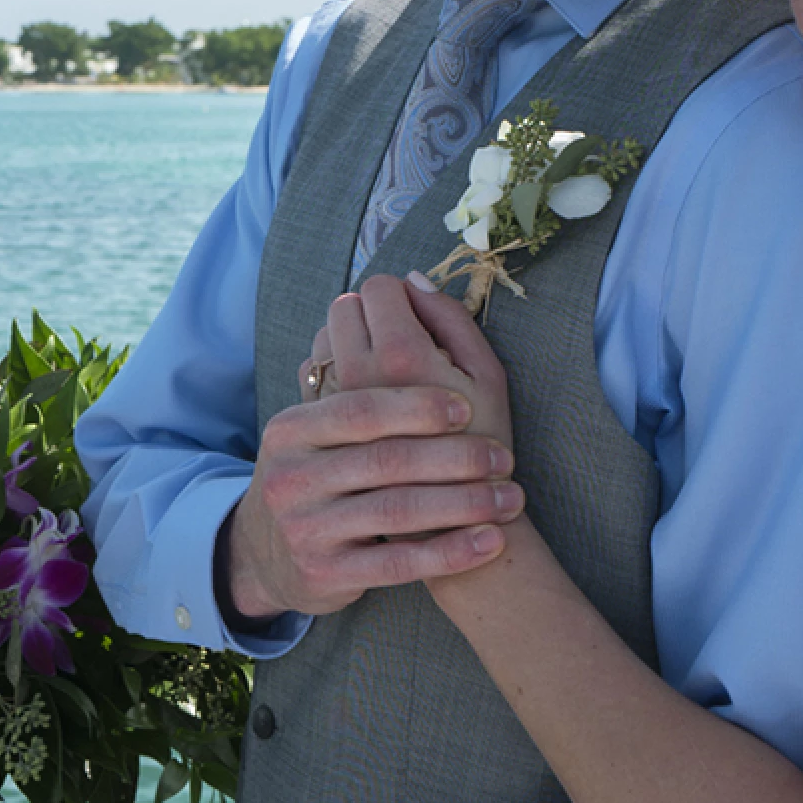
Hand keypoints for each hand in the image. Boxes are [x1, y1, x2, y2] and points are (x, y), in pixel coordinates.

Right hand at [221, 380, 521, 621]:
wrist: (269, 555)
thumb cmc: (318, 471)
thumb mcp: (319, 423)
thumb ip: (360, 361)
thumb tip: (413, 284)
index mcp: (292, 428)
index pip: (360, 408)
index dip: (417, 406)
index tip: (466, 408)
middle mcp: (291, 476)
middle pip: (385, 459)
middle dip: (455, 457)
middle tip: (502, 457)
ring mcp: (305, 528)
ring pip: (397, 511)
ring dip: (465, 504)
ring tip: (509, 498)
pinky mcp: (325, 574)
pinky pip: (399, 563)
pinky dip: (451, 553)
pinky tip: (489, 542)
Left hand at [311, 274, 513, 452]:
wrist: (444, 521)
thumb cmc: (479, 445)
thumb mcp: (488, 376)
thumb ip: (452, 318)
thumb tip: (414, 280)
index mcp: (401, 356)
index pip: (381, 287)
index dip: (403, 293)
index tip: (420, 314)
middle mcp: (356, 373)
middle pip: (346, 304)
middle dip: (374, 310)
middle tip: (404, 334)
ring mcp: (331, 397)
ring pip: (325, 334)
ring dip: (351, 335)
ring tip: (387, 363)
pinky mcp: (316, 421)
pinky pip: (313, 367)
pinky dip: (336, 363)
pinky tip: (368, 386)